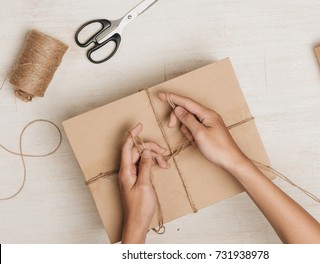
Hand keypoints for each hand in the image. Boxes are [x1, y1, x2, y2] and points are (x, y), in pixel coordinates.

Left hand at [118, 123, 168, 243]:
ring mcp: (132, 174)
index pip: (127, 147)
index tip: (139, 125)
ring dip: (154, 157)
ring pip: (143, 157)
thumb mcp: (144, 184)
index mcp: (125, 170)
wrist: (138, 222)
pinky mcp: (137, 178)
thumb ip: (146, 166)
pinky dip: (153, 163)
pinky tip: (162, 166)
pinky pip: (145, 165)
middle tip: (163, 151)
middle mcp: (127, 170)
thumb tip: (147, 151)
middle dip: (150, 148)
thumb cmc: (139, 207)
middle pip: (137, 151)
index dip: (132, 135)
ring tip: (164, 162)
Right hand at [158, 93, 248, 171]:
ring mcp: (209, 122)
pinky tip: (196, 142)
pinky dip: (192, 134)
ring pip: (189, 121)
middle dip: (178, 118)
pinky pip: (195, 128)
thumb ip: (188, 120)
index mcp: (207, 113)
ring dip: (186, 129)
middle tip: (170, 126)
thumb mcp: (199, 134)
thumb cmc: (218, 148)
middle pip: (187, 111)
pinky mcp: (209, 130)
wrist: (231, 160)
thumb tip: (178, 109)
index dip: (173, 98)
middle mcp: (208, 115)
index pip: (186, 102)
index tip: (161, 95)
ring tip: (193, 140)